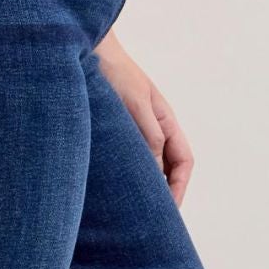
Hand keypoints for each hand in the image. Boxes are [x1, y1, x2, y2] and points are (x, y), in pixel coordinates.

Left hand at [93, 29, 192, 204]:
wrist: (85, 49)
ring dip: (144, 184)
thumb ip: (149, 135)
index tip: (169, 210)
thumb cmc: (112, 72)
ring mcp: (134, 126)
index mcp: (165, 119)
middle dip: (164, 192)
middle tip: (151, 218)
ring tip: (131, 208)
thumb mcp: (135, 105)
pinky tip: (111, 185)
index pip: (183, 161)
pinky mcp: (114, 127)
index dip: (179, 187)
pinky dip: (126, 172)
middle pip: (168, 166)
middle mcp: (153, 125)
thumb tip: (157, 169)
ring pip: (147, 162)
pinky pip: (127, 155)